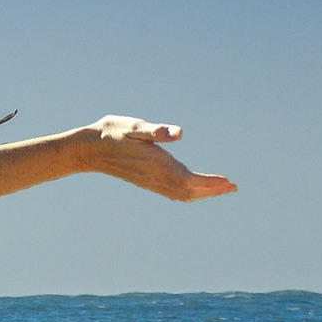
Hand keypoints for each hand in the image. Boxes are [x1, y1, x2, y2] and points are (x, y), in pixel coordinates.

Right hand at [84, 115, 236, 201]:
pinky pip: (172, 193)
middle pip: (189, 191)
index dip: (210, 183)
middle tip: (233, 187)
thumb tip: (179, 133)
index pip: (190, 180)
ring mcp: (150, 181)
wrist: (88, 149)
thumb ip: (155, 131)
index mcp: (156, 164)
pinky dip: (188, 193)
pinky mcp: (146, 181)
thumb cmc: (111, 133)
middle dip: (212, 190)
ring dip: (202, 193)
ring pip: (181, 194)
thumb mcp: (133, 126)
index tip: (229, 182)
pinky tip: (193, 189)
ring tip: (220, 189)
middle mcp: (155, 176)